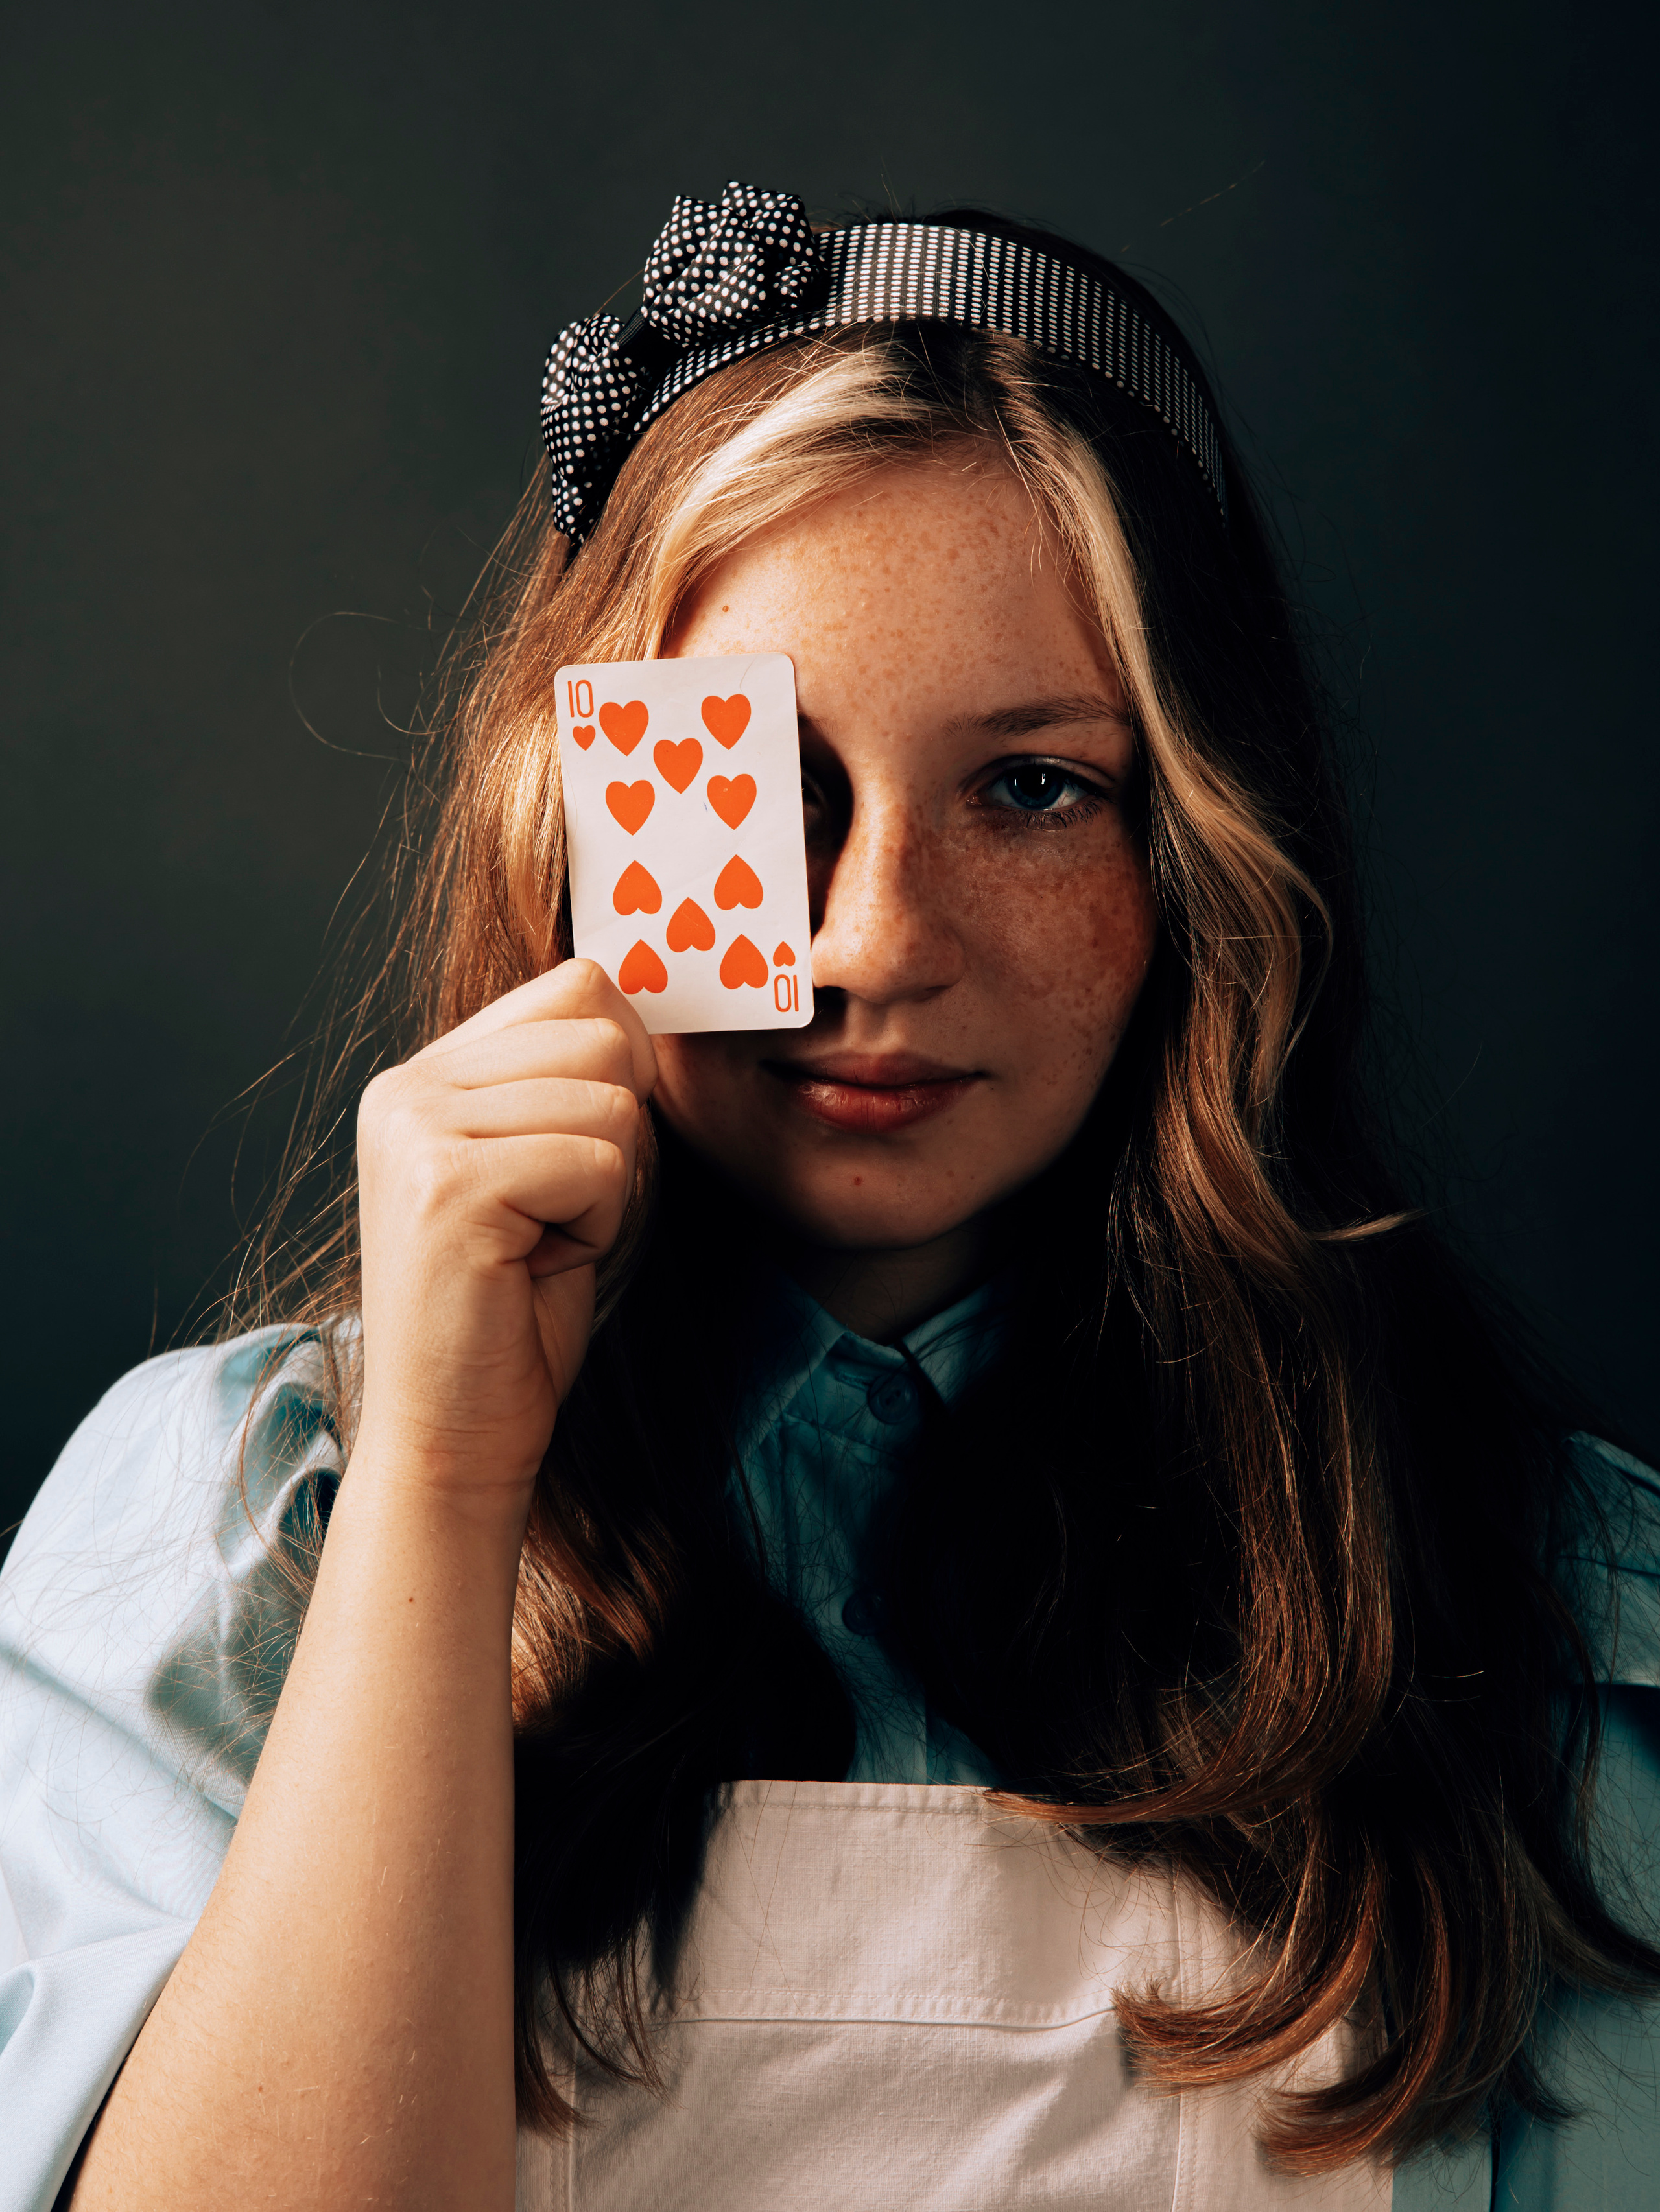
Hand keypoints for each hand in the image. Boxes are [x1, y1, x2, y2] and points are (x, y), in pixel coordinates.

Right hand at [352, 959, 655, 1507]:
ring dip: (607, 1188)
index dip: (622, 1071)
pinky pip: (599, 1162)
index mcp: (426, 1075)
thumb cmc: (517, 1312)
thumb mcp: (549, 1170)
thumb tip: (654, 1013)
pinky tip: (535, 1265)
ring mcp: (417, 1130)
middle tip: (555, 1215)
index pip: (578, 986)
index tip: (581, 1160)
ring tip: (540, 1243)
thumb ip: (575, 1083)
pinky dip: (597, 1224)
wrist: (455, 1432)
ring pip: (611, 1099)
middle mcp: (407, 1087)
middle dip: (617, 1135)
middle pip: (604, 1031)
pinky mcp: (447, 1184)